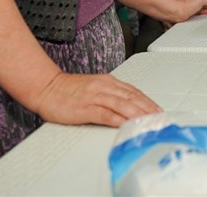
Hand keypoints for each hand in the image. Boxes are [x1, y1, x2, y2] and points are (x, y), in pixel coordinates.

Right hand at [35, 71, 161, 126]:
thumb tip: (128, 104)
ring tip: (149, 121)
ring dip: (138, 113)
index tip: (158, 110)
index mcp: (108, 82)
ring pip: (122, 104)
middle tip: (159, 117)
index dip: (148, 101)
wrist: (46, 87)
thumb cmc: (69, 90)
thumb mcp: (95, 87)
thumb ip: (111, 94)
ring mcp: (95, 97)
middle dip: (148, 108)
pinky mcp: (85, 108)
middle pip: (132, 97)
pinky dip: (118, 119)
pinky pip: (105, 114)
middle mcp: (104, 87)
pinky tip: (127, 125)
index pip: (134, 92)